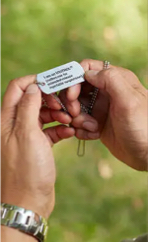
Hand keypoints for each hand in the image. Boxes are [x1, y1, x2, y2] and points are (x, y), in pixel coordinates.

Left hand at [1, 75, 75, 218]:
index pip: (18, 88)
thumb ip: (29, 107)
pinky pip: (49, 130)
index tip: (53, 83)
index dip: (35, 82)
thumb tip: (34, 87)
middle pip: (32, 100)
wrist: (29, 202)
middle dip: (50, 99)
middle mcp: (14, 125)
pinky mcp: (38, 145)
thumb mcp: (27, 134)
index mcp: (7, 119)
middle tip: (64, 106)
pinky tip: (69, 132)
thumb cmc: (26, 170)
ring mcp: (27, 135)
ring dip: (57, 114)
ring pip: (42, 115)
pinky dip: (60, 129)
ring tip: (69, 120)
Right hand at [71, 59, 147, 170]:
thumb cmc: (142, 127)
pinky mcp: (97, 122)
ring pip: (76, 106)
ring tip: (93, 128)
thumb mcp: (129, 100)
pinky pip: (79, 122)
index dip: (74, 80)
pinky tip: (94, 135)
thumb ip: (110, 80)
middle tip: (76, 114)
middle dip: (73, 102)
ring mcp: (100, 107)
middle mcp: (106, 92)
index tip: (72, 96)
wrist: (146, 154)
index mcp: (115, 80)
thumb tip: (88, 73)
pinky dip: (82, 129)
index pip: (87, 69)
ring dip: (78, 118)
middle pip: (77, 88)